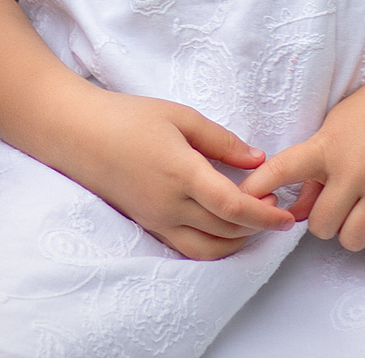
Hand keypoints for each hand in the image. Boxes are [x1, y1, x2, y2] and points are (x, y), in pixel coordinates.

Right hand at [47, 90, 294, 260]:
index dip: (264, 216)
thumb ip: (220, 140)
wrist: (77, 134)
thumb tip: (257, 159)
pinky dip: (213, 246)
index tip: (287, 215)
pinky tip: (223, 229)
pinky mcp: (148, 225)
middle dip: (257, 226)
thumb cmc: (128, 117)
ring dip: (237, 241)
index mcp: (181, 173)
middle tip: (275, 209)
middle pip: (226, 231)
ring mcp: (157, 220)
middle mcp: (170, 205)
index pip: (233, 206)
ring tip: (252, 221)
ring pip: (208, 248)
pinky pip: (187, 247)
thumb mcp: (178, 116)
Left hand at [241, 66, 364, 260]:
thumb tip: (296, 210)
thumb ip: (314, 169)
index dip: (258, 190)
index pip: (281, 171)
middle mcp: (353, 170)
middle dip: (323, 224)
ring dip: (351, 236)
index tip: (245, 202)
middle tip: (334, 211)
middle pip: (321, 225)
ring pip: (353, 239)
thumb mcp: (334, 128)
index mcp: (327, 147)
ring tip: (358, 220)